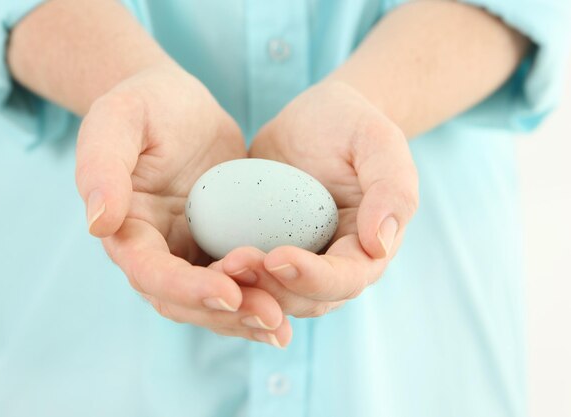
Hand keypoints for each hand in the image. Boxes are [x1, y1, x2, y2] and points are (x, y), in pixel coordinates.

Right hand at [75, 64, 290, 346]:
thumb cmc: (145, 105)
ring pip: (212, 303)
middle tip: (272, 316)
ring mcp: (188, 253)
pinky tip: (291, 311)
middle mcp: (155, 251)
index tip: (228, 292)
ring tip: (283, 324)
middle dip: (225, 314)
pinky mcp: (218, 246)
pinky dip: (261, 298)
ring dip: (246, 317)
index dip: (185, 287)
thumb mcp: (118, 119)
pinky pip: (238, 283)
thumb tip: (98, 223)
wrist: (177, 105)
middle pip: (184, 301)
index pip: (149, 272)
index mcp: (126, 229)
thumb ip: (101, 165)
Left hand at [215, 80, 418, 316]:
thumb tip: (380, 245)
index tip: (279, 257)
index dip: (314, 276)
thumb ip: (392, 189)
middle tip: (234, 262)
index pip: (346, 278)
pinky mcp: (266, 251)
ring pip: (273, 297)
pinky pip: (248, 277)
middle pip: (305, 299)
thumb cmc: (352, 126)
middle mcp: (334, 265)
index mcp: (368, 249)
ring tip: (216, 266)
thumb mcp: (379, 142)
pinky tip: (203, 265)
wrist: (317, 120)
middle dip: (271, 289)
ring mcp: (298, 262)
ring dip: (246, 289)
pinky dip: (228, 278)